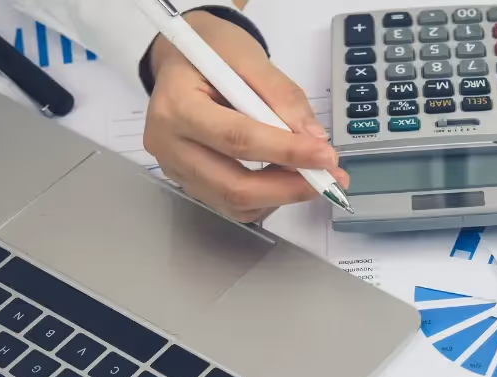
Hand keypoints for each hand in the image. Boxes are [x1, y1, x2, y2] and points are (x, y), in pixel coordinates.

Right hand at [144, 11, 347, 221]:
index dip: (286, 152)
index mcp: (176, 105)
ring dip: (281, 195)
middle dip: (288, 187)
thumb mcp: (248, 55)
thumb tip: (313, 138)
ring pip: (234, 203)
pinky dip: (267, 198)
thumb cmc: (213, 51)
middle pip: (232, 185)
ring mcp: (175, 169)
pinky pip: (232, 206)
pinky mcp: (189, 183)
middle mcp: (167, 144)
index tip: (325, 155)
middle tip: (328, 178)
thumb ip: (282, 95)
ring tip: (312, 175)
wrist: (184, 58)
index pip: (237, 139)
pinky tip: (286, 178)